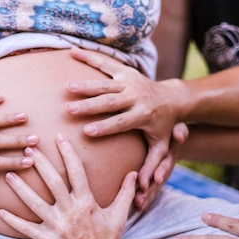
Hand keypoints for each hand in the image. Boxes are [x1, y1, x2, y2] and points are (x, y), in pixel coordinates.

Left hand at [0, 133, 137, 238]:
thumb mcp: (120, 215)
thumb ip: (125, 193)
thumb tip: (134, 173)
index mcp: (87, 202)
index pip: (76, 172)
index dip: (68, 153)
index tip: (59, 137)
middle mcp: (70, 211)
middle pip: (52, 183)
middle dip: (39, 164)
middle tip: (26, 148)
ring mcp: (57, 225)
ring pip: (35, 203)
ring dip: (20, 188)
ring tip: (8, 173)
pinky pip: (27, 229)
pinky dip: (13, 220)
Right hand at [66, 47, 184, 189]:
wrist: (172, 97)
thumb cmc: (162, 126)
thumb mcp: (160, 145)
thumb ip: (153, 164)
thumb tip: (146, 186)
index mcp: (142, 115)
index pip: (121, 122)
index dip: (105, 127)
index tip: (87, 131)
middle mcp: (135, 97)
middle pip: (110, 102)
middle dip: (89, 106)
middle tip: (69, 110)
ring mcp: (129, 82)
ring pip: (104, 84)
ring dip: (85, 85)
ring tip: (66, 88)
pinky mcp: (124, 71)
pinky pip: (104, 63)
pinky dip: (88, 56)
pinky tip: (71, 52)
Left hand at [134, 122, 188, 209]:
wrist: (173, 142)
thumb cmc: (172, 133)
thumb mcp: (178, 130)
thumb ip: (180, 132)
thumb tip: (180, 133)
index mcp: (169, 157)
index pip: (165, 165)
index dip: (161, 171)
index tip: (156, 178)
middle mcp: (165, 170)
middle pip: (158, 182)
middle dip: (150, 190)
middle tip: (140, 197)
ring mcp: (159, 177)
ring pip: (153, 189)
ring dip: (146, 197)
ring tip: (137, 205)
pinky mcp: (153, 182)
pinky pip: (149, 191)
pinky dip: (144, 200)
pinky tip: (135, 208)